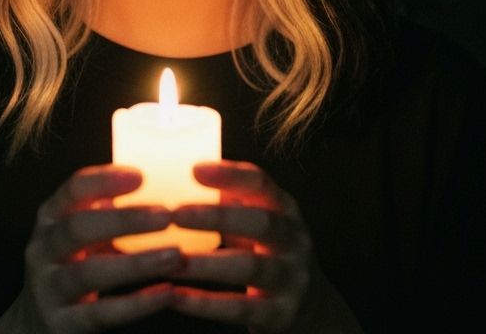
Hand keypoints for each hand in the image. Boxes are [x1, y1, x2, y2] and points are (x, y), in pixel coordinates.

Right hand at [0, 164, 183, 332]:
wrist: (35, 322)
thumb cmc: (71, 263)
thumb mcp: (78, 232)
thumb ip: (106, 209)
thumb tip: (163, 180)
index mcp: (50, 217)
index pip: (73, 189)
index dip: (105, 180)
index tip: (141, 176)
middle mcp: (43, 249)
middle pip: (79, 228)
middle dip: (124, 220)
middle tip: (166, 215)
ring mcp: (48, 288)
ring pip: (89, 272)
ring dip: (136, 263)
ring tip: (175, 255)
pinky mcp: (61, 324)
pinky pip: (101, 314)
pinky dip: (136, 303)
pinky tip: (166, 292)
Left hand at [168, 161, 361, 332]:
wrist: (313, 308)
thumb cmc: (270, 250)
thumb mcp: (261, 219)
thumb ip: (233, 198)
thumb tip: (184, 171)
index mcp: (285, 209)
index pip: (261, 183)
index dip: (230, 175)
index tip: (194, 170)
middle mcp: (294, 240)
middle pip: (260, 222)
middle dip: (217, 216)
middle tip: (176, 214)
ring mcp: (291, 278)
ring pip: (250, 267)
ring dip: (207, 264)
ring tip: (172, 259)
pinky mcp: (280, 314)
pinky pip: (240, 308)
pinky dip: (206, 304)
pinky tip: (176, 295)